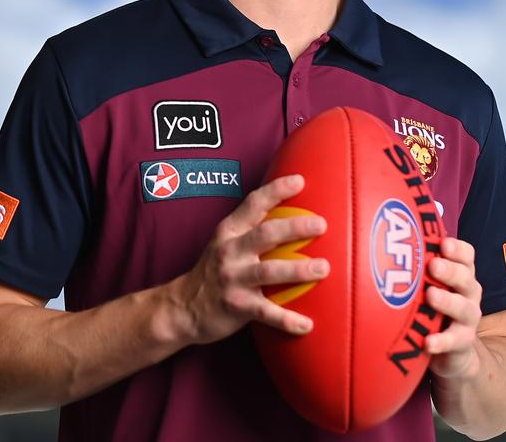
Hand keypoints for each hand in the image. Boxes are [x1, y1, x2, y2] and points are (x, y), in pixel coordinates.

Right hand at [176, 174, 328, 343]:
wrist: (182, 308)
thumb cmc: (214, 272)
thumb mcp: (226, 244)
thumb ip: (251, 231)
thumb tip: (293, 218)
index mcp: (229, 232)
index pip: (253, 204)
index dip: (276, 190)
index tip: (300, 181)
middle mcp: (229, 252)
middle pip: (265, 234)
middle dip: (294, 227)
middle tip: (321, 225)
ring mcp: (232, 280)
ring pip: (269, 272)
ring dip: (298, 270)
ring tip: (323, 268)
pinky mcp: (236, 307)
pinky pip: (266, 313)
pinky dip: (287, 320)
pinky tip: (307, 324)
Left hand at [425, 237, 482, 379]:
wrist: (452, 350)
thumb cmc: (433, 306)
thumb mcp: (426, 284)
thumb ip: (413, 266)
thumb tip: (377, 242)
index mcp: (460, 273)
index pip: (466, 255)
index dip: (457, 249)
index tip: (443, 243)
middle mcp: (468, 293)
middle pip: (466, 278)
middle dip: (450, 270)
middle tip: (433, 265)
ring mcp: (467, 318)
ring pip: (464, 308)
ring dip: (447, 301)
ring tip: (431, 296)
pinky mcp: (462, 342)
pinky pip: (454, 341)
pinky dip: (441, 341)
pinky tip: (428, 342)